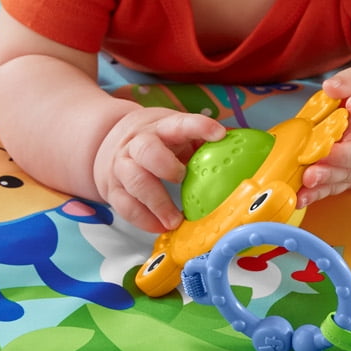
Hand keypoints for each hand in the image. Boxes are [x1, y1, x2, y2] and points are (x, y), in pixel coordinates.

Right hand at [92, 105, 223, 233]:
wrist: (109, 142)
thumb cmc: (156, 139)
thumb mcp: (176, 131)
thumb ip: (203, 139)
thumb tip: (241, 145)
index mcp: (161, 127)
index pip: (180, 123)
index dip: (199, 127)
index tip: (219, 135)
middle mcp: (138, 144)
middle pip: (147, 150)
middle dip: (166, 166)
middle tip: (182, 179)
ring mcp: (123, 167)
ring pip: (135, 182)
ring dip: (157, 203)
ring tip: (176, 221)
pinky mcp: (114, 189)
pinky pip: (125, 206)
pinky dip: (144, 220)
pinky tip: (160, 227)